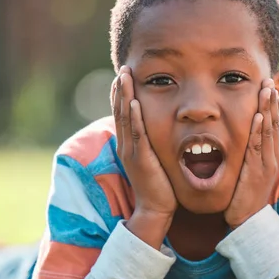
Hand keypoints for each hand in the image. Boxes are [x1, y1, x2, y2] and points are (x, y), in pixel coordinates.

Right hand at [112, 66, 176, 243]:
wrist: (155, 209)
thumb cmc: (158, 186)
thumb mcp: (152, 160)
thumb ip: (151, 145)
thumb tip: (156, 131)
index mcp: (129, 145)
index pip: (123, 114)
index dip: (122, 95)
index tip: (124, 76)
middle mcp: (126, 145)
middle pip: (120, 111)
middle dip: (120, 89)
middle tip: (122, 69)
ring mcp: (131, 151)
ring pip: (125, 118)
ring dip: (124, 96)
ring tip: (123, 77)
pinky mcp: (141, 158)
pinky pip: (137, 134)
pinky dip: (134, 117)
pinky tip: (134, 102)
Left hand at [224, 79, 278, 228]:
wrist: (248, 220)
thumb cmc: (246, 194)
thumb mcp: (250, 168)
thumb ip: (250, 151)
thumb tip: (247, 133)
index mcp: (271, 152)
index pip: (277, 120)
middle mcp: (273, 155)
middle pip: (275, 122)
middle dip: (274, 99)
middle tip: (273, 77)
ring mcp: (267, 163)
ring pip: (268, 131)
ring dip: (268, 109)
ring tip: (267, 90)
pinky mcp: (257, 171)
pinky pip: (257, 147)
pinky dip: (258, 130)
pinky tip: (257, 116)